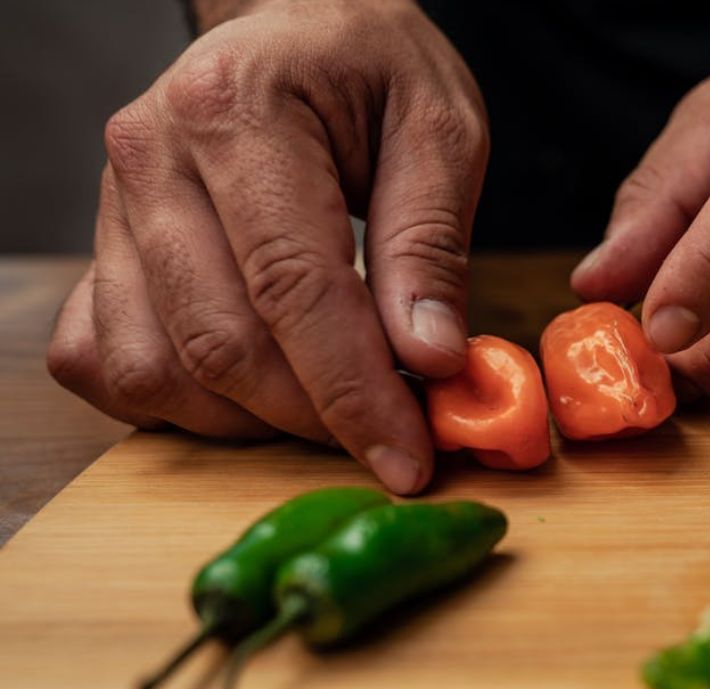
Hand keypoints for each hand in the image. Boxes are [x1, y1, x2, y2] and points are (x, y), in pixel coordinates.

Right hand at [46, 0, 487, 493]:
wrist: (299, 26)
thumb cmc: (374, 70)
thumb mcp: (441, 131)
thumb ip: (432, 246)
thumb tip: (429, 360)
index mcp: (238, 111)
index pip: (292, 286)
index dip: (353, 391)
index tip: (409, 458)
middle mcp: (151, 159)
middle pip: (219, 342)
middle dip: (312, 418)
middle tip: (391, 436)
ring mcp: (112, 208)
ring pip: (153, 368)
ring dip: (248, 422)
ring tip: (330, 408)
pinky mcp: (102, 249)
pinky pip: (102, 361)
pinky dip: (174, 403)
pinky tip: (249, 390)